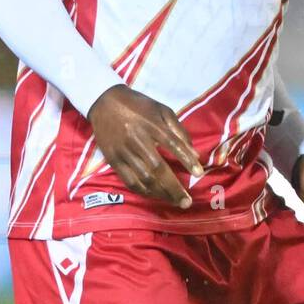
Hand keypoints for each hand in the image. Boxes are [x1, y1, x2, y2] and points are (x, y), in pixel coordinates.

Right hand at [87, 85, 203, 208]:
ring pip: (144, 178)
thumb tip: (194, 154)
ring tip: (174, 201)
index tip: (199, 174)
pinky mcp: (113, 160)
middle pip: (158, 168)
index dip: (186, 161)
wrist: (104, 101)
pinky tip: (155, 196)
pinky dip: (143, 191)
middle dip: (174, 187)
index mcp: (152, 125)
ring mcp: (124, 152)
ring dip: (161, 193)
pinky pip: (129, 180)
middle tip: (187, 202)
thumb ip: (178, 130)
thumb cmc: (138, 105)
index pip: (173, 145)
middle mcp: (138, 140)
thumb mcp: (161, 110)